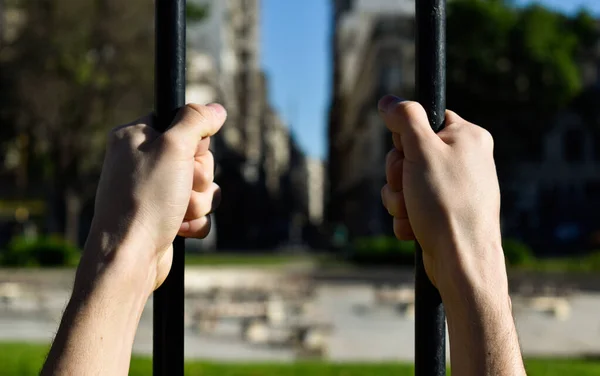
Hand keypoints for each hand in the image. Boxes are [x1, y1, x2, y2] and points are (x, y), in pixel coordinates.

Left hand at [86, 103, 224, 291]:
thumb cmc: (146, 200)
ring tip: (178, 212)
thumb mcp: (174, 148)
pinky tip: (178, 228)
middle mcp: (143, 161)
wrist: (131, 256)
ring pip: (201, 186)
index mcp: (136, 137)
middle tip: (183, 186)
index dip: (193, 142)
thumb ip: (196, 121)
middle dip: (199, 177)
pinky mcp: (164, 216)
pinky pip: (197, 211)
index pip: (182, 123)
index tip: (186, 155)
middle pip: (197, 156)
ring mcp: (154, 191)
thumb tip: (216, 109)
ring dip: (199, 201)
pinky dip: (194, 220)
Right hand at [379, 96, 504, 293]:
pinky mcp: (444, 213)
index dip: (406, 138)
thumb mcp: (422, 151)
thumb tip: (389, 100)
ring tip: (414, 213)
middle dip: (398, 175)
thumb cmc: (447, 204)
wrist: (462, 261)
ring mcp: (455, 188)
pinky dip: (407, 218)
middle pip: (409, 153)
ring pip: (405, 183)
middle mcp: (464, 160)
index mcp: (468, 137)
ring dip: (399, 199)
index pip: (423, 120)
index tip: (408, 153)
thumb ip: (405, 119)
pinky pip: (412, 206)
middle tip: (409, 186)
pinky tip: (417, 229)